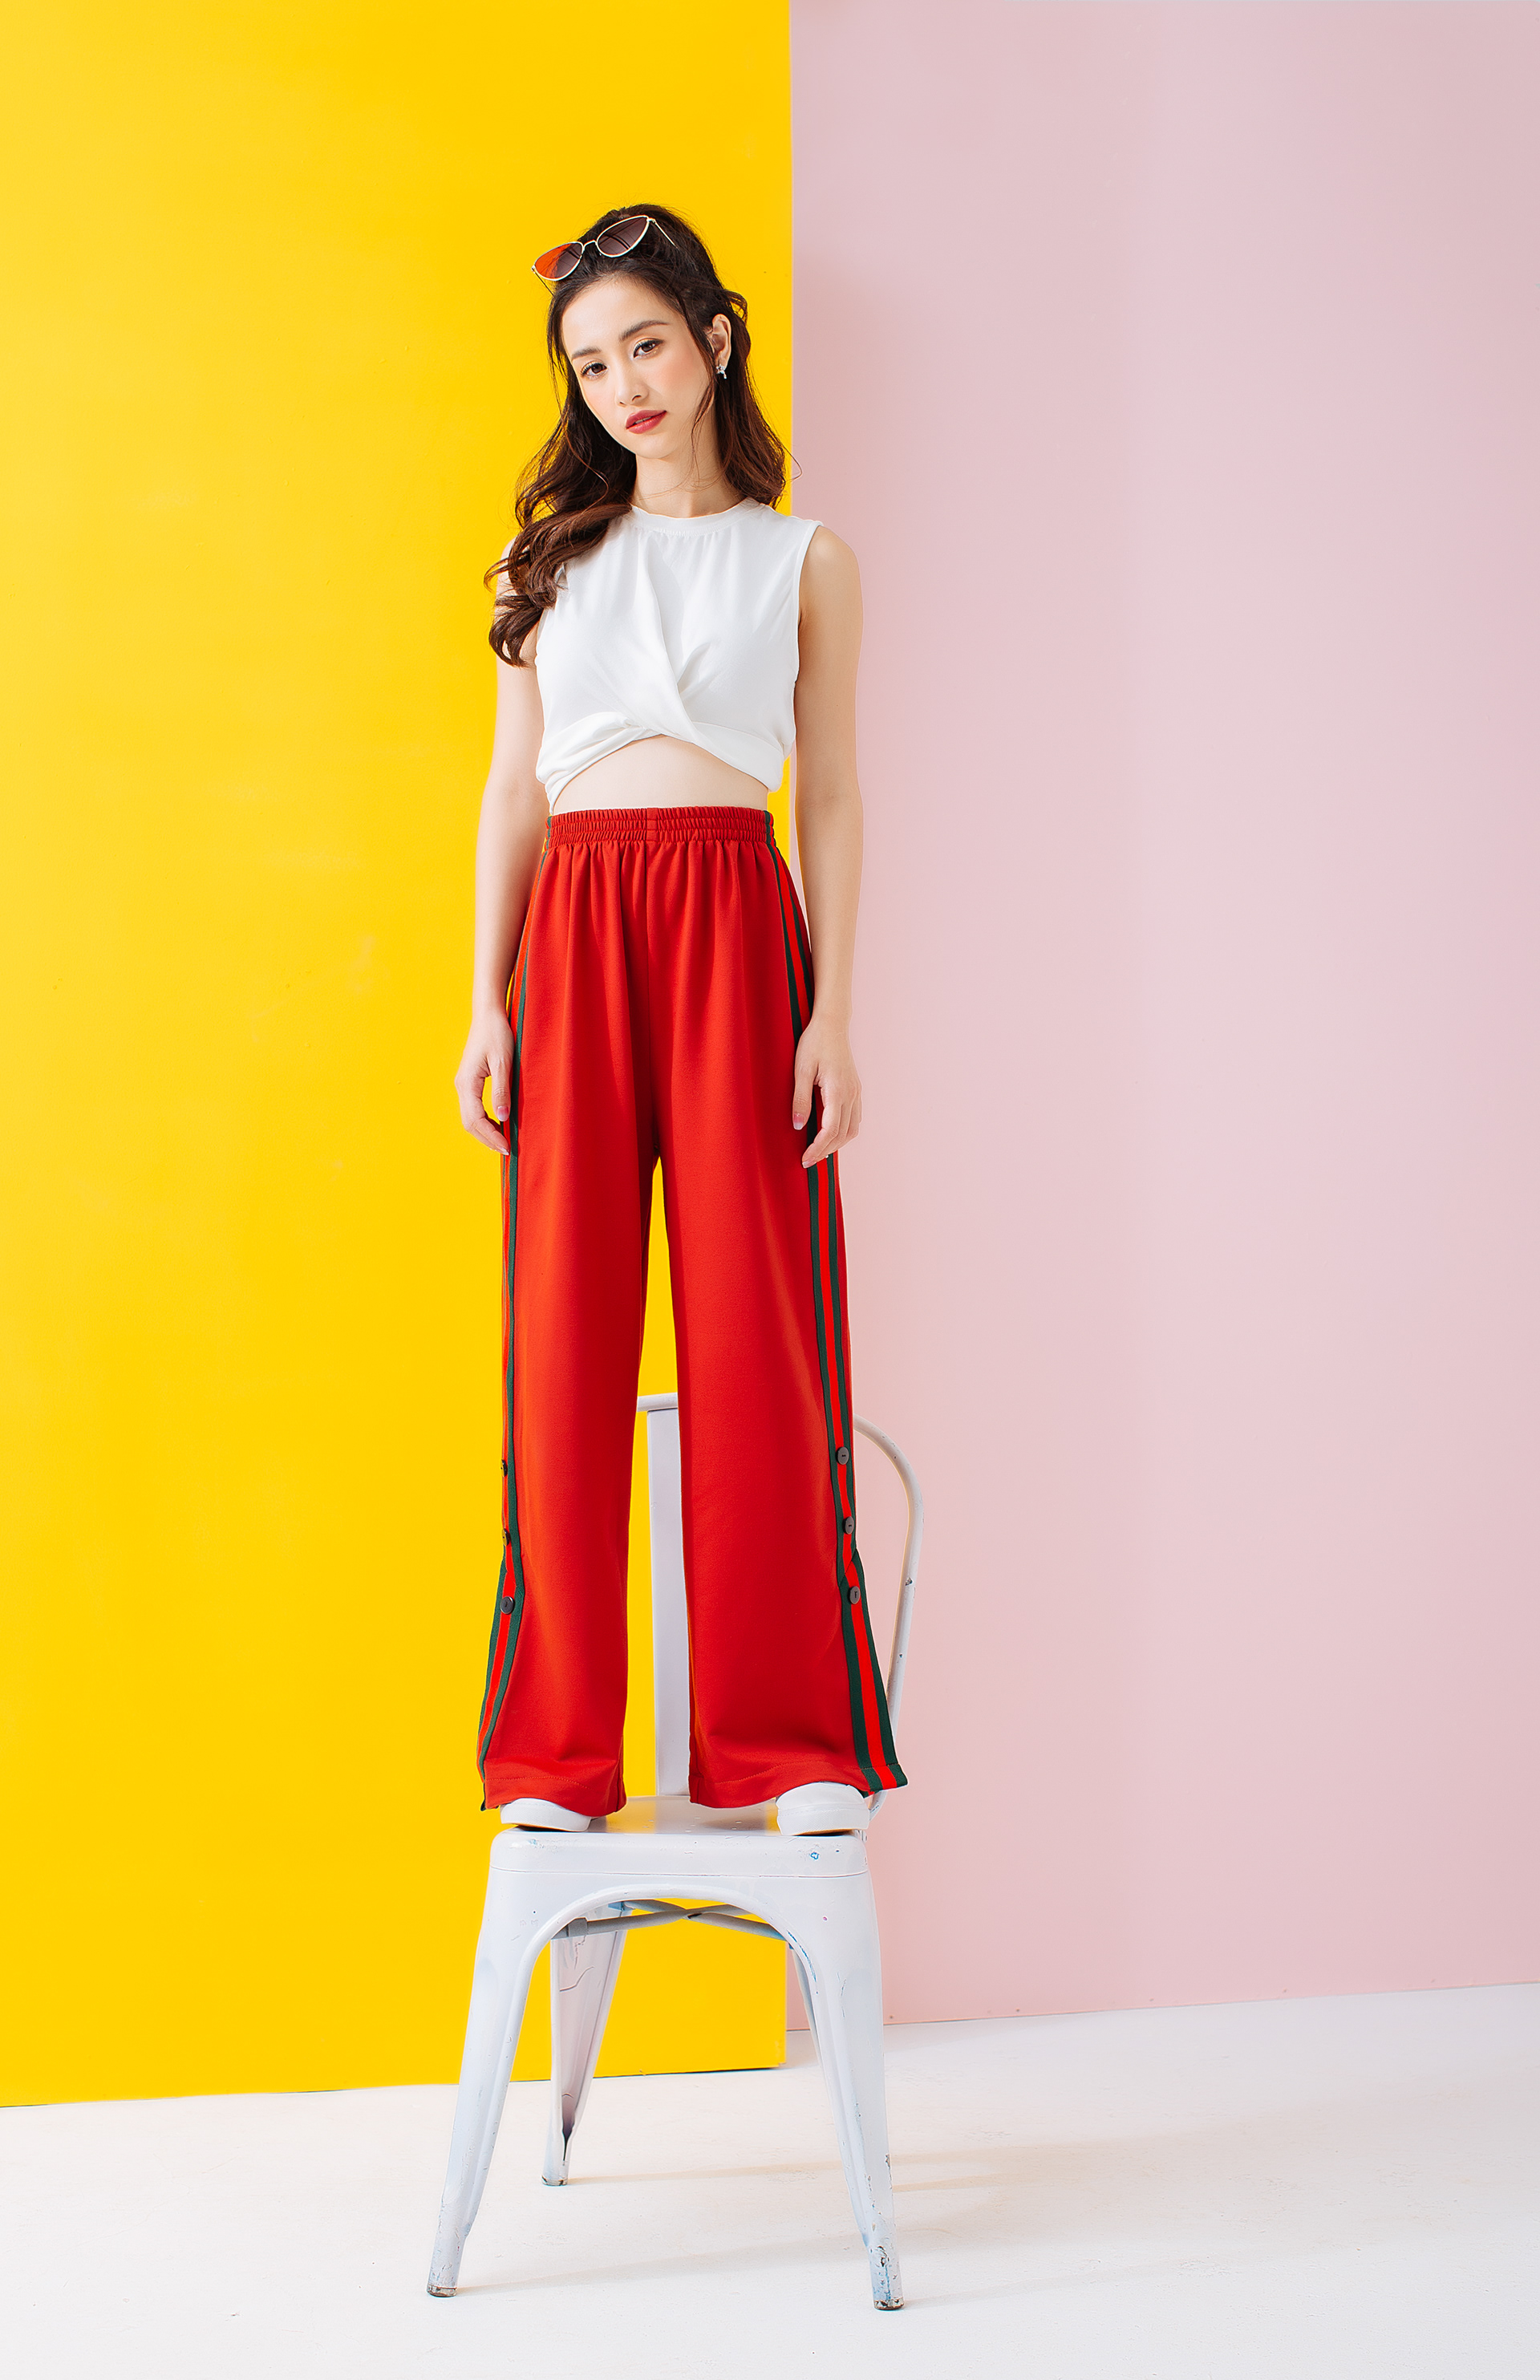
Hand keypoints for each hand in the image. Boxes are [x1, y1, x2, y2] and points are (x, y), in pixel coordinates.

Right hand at [455, 1007, 514, 1154]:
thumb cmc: (497, 1035)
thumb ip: (502, 1090)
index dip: (491, 1136)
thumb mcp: (504, 1062)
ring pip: (470, 1118)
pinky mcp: (469, 1082)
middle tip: (508, 1150)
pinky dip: (484, 1121)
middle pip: (469, 1123)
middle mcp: (461, 1086)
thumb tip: (503, 1117)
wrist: (488, 1016)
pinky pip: (473, 1109)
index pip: (476, 1119)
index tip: (508, 1147)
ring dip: (485, 1132)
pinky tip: (498, 1124)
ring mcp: (464, 1085)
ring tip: (503, 1141)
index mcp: (467, 1083)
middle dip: (487, 1139)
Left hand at [792, 1012, 861, 1167]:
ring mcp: (856, 1092)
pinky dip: (844, 1132)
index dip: (818, 1148)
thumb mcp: (801, 1070)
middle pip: (842, 1134)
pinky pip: (854, 1119)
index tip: (805, 1159)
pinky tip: (830, 1135)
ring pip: (852, 1129)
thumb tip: (797, 1125)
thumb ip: (800, 1099)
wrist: (832, 1025)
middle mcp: (851, 1094)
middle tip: (807, 1160)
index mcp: (837, 1090)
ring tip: (818, 1151)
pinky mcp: (855, 1090)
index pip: (830, 1129)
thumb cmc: (814, 1043)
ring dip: (836, 1144)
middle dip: (825, 1150)